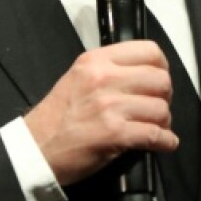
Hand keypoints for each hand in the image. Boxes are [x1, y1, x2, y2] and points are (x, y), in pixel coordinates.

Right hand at [23, 40, 178, 185]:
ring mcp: (110, 106)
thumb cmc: (56, 117)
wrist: (34, 149)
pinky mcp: (114, 133)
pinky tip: (163, 143)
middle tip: (156, 107)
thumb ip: (108, 70)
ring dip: (164, 121)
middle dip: (165, 96)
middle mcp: (104, 78)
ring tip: (155, 127)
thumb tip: (144, 76)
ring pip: (160, 108)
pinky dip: (165, 141)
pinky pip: (155, 134)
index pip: (149, 51)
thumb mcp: (78, 78)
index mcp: (96, 60)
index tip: (159, 80)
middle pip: (161, 80)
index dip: (162, 67)